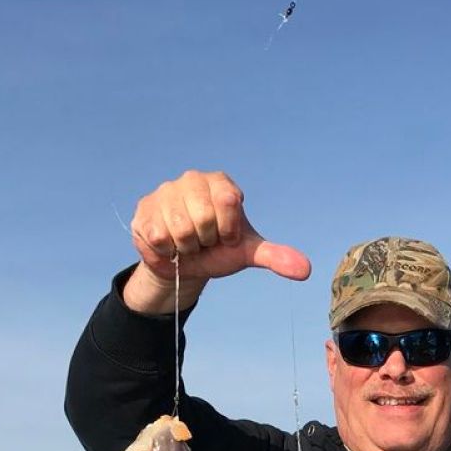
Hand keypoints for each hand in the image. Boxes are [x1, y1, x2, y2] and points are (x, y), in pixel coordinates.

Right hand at [123, 170, 310, 314]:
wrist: (183, 265)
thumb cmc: (217, 251)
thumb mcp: (247, 252)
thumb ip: (275, 257)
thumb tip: (306, 270)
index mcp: (220, 183)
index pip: (229, 203)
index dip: (227, 230)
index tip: (226, 236)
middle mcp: (192, 180)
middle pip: (202, 218)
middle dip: (206, 241)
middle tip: (204, 241)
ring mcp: (165, 191)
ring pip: (179, 229)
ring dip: (186, 247)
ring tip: (187, 243)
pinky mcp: (144, 209)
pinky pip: (157, 235)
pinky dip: (166, 250)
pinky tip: (169, 244)